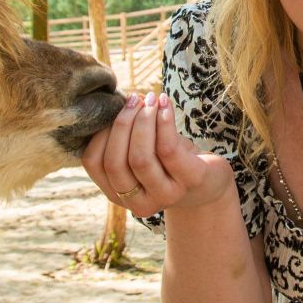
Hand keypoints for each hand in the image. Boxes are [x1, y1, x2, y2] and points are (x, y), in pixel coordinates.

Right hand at [84, 92, 234, 217]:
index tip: (114, 108)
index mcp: (117, 194)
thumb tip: (115, 101)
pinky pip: (168, 149)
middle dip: (122, 124)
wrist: (209, 182)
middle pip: (115, 162)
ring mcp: (165, 196)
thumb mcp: (140, 151)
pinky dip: (163, 121)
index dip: (100, 132)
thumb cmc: (168, 161)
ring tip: (151, 99)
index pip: (93, 163)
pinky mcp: (189, 181)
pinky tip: (165, 104)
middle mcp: (138, 203)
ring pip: (140, 158)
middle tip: (135, 99)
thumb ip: (123, 135)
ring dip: (143, 120)